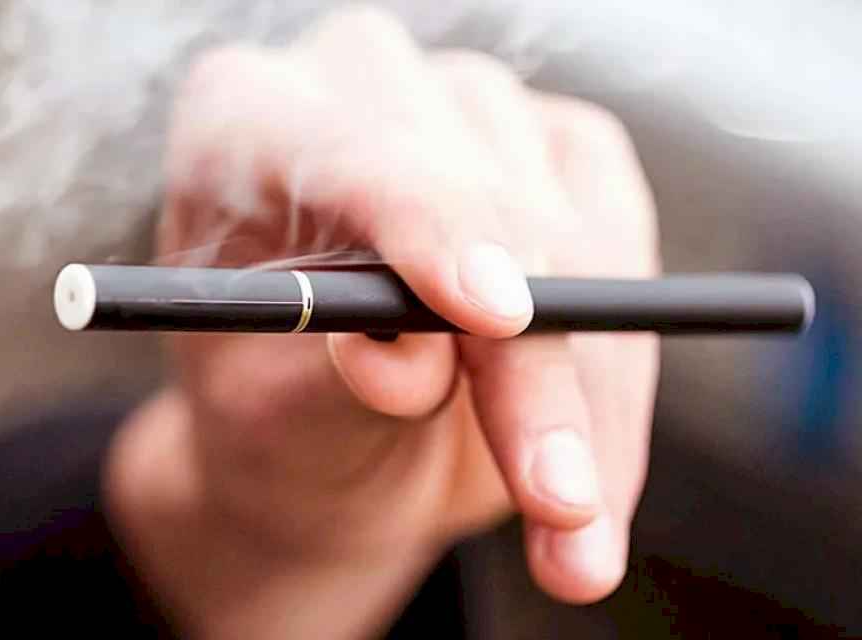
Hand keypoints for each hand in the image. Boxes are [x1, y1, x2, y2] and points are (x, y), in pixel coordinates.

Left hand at [107, 6, 658, 637]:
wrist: (322, 449)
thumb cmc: (272, 423)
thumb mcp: (272, 428)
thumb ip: (332, 386)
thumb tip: (406, 360)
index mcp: (240, 130)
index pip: (345, 155)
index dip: (428, 228)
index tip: (495, 318)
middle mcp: (356, 88)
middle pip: (481, 202)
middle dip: (533, 370)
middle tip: (562, 503)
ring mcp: (464, 108)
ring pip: (574, 238)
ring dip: (590, 399)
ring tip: (572, 526)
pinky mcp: (556, 145)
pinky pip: (621, 244)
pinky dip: (619, 376)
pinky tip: (590, 462)